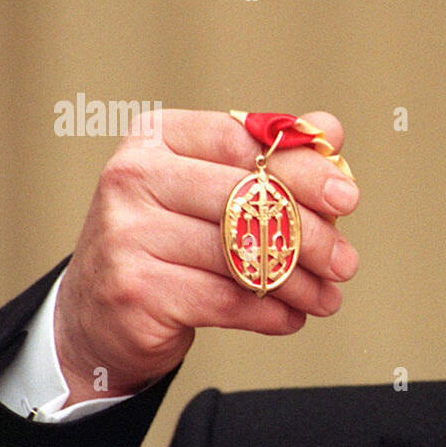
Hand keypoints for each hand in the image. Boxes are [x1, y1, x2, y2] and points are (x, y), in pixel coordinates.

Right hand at [54, 109, 358, 403]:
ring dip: (299, 284)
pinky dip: (270, 313)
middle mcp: (133, 178)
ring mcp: (126, 234)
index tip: (348, 199)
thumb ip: (271, 160)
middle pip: (247, 200)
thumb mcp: (212, 191)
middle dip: (311, 235)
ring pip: (241, 257)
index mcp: (156, 138)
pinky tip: (291, 318)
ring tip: (327, 298)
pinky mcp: (134, 290)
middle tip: (346, 263)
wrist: (97, 316)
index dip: (305, 171)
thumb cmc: (169, 243)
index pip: (244, 143)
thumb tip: (329, 129)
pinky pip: (227, 301)